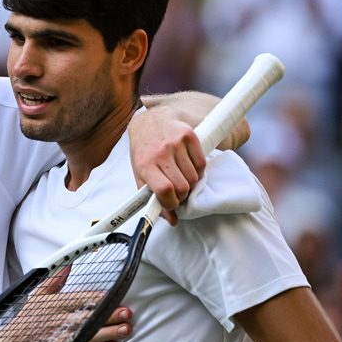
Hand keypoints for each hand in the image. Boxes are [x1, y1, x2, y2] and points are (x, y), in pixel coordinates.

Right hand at [0, 266, 132, 341]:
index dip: (100, 298)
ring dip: (110, 332)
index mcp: (55, 304)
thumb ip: (54, 281)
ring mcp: (63, 338)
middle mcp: (60, 320)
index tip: (116, 295)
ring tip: (126, 329)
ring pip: (91, 334)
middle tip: (127, 312)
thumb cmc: (24, 321)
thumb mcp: (36, 296)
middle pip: (90, 316)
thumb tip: (67, 264)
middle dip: (111, 314)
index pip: (81, 298)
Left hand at [129, 106, 206, 222]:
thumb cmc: (144, 152)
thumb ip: (152, 198)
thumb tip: (172, 219)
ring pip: (193, 178)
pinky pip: (201, 164)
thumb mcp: (140, 174)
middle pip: (182, 187)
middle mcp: (160, 153)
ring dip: (190, 184)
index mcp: (145, 164)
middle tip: (177, 192)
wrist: (150, 122)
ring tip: (181, 178)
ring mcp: (175, 143)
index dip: (171, 203)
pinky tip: (188, 167)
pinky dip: (198, 171)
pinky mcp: (189, 135)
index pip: (164, 190)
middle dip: (181, 195)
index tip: (171, 203)